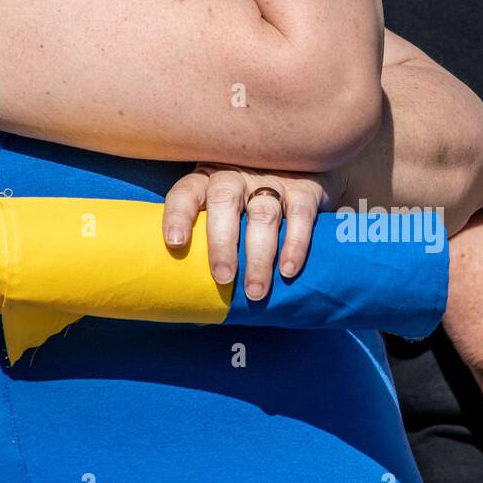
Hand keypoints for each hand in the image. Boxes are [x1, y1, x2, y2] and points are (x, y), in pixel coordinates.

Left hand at [162, 163, 343, 300]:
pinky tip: (287, 270)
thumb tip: (198, 316)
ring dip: (258, 256)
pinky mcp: (305, 187)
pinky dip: (294, 244)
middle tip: (223, 278)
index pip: (186, 192)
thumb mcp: (226, 214)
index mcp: (208, 181)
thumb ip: (212, 253)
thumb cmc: (249, 204)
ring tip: (255, 291)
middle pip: (224, 201)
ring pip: (263, 214)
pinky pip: (299, 214)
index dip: (179, 215)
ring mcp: (272, 179)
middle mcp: (237, 175)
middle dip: (222, 243)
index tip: (176, 243)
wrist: (303, 165)